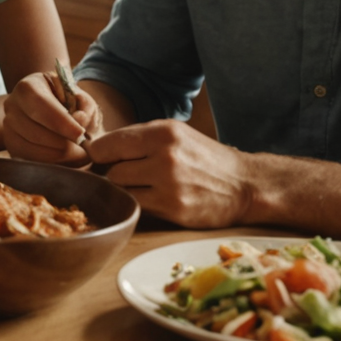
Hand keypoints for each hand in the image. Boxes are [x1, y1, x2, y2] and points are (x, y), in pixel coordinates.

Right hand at [3, 71, 100, 165]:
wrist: (54, 112)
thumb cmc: (69, 104)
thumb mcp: (81, 99)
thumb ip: (85, 107)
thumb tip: (79, 119)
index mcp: (28, 86)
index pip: (40, 103)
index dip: (61, 121)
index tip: (80, 134)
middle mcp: (12, 105)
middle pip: (35, 130)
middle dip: (63, 143)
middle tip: (84, 149)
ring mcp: (8, 127)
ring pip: (32, 148)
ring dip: (59, 155)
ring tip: (78, 154)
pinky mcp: (10, 145)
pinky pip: (29, 160)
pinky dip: (51, 163)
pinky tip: (65, 157)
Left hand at [86, 120, 256, 227]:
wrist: (244, 185)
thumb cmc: (204, 158)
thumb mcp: (175, 134)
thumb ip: (137, 138)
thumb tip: (96, 149)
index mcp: (163, 132)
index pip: (107, 144)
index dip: (98, 154)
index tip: (100, 158)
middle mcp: (165, 156)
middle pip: (110, 168)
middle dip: (110, 173)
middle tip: (120, 174)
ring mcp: (169, 184)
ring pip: (120, 188)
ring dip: (123, 189)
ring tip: (138, 185)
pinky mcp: (174, 208)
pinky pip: (136, 205)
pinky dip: (136, 202)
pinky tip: (149, 198)